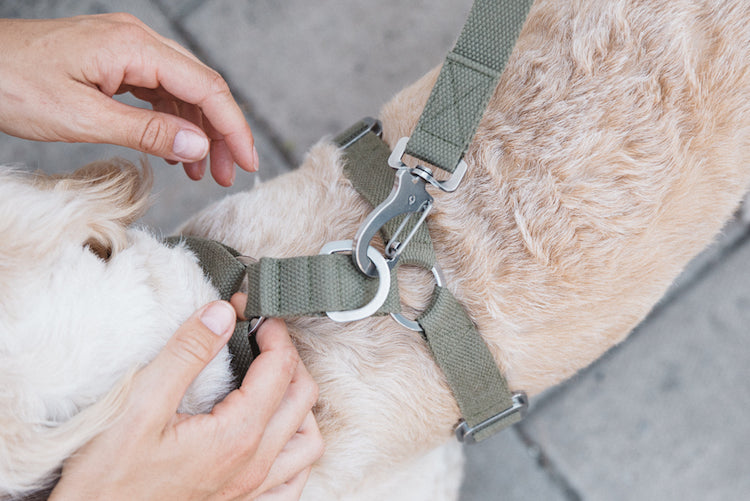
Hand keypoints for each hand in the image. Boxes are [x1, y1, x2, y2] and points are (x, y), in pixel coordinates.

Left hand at [0, 14, 257, 185]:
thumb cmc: (13, 84)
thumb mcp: (82, 117)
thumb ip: (146, 131)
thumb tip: (198, 146)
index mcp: (134, 47)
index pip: (205, 88)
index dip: (232, 128)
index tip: (246, 163)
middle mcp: (137, 42)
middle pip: (201, 88)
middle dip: (221, 134)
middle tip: (230, 175)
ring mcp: (126, 51)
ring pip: (182, 92)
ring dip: (198, 132)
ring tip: (205, 173)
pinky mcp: (114, 64)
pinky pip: (158, 92)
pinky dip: (173, 124)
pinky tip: (175, 152)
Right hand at [49, 300, 322, 500]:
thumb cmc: (108, 475)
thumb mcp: (140, 403)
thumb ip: (186, 354)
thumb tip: (222, 314)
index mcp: (237, 435)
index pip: (280, 368)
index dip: (272, 331)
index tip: (251, 312)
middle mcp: (254, 464)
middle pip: (302, 396)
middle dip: (288, 356)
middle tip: (260, 336)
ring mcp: (253, 489)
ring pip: (308, 439)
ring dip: (300, 402)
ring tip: (273, 379)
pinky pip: (294, 478)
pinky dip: (296, 449)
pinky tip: (278, 434)